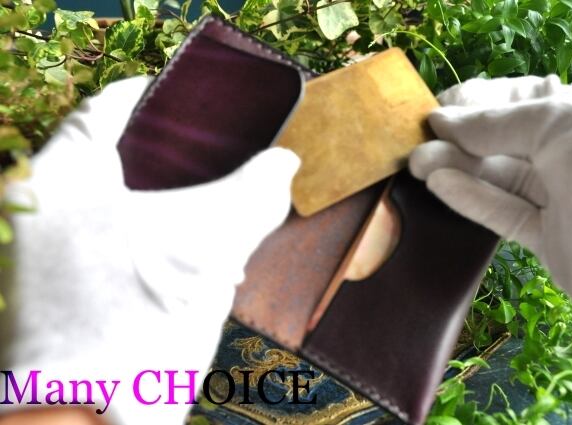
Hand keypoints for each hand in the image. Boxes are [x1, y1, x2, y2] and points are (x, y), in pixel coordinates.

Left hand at [0, 77, 298, 423]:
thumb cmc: (139, 330)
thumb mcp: (208, 249)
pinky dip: (144, 237)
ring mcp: (36, 250)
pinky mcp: (47, 287)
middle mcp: (35, 205)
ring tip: (215, 207)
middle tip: (219, 155)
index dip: (160, 95)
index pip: (110, 107)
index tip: (198, 97)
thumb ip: (253, 193)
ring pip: (109, 200)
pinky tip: (190, 257)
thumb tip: (285, 162)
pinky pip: (100, 238)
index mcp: (61, 177)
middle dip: (169, 154)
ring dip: (162, 201)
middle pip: (111, 153)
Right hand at [409, 75, 571, 334]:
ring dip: (457, 168)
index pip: (522, 100)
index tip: (435, 109)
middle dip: (459, 139)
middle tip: (416, 144)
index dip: (477, 103)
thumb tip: (444, 120)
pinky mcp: (548, 239)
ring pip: (499, 177)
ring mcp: (561, 198)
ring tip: (417, 164)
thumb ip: (500, 122)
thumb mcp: (563, 126)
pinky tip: (440, 185)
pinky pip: (505, 213)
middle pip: (504, 140)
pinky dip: (472, 199)